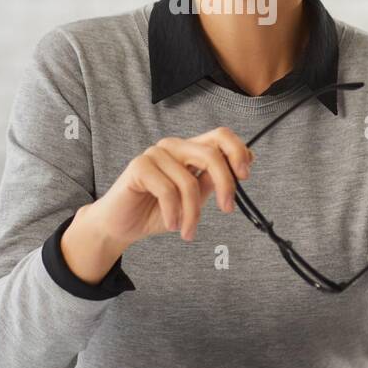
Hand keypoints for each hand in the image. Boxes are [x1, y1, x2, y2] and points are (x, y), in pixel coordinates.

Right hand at [89, 127, 252, 245]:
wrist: (122, 226)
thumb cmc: (156, 211)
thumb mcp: (193, 200)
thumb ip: (211, 183)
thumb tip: (239, 170)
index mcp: (189, 150)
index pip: (220, 136)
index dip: (238, 150)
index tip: (245, 175)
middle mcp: (174, 146)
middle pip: (211, 154)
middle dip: (225, 184)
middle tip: (227, 209)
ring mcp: (155, 154)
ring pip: (189, 181)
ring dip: (192, 213)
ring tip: (188, 231)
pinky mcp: (139, 166)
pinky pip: (167, 191)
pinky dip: (173, 213)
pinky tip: (171, 224)